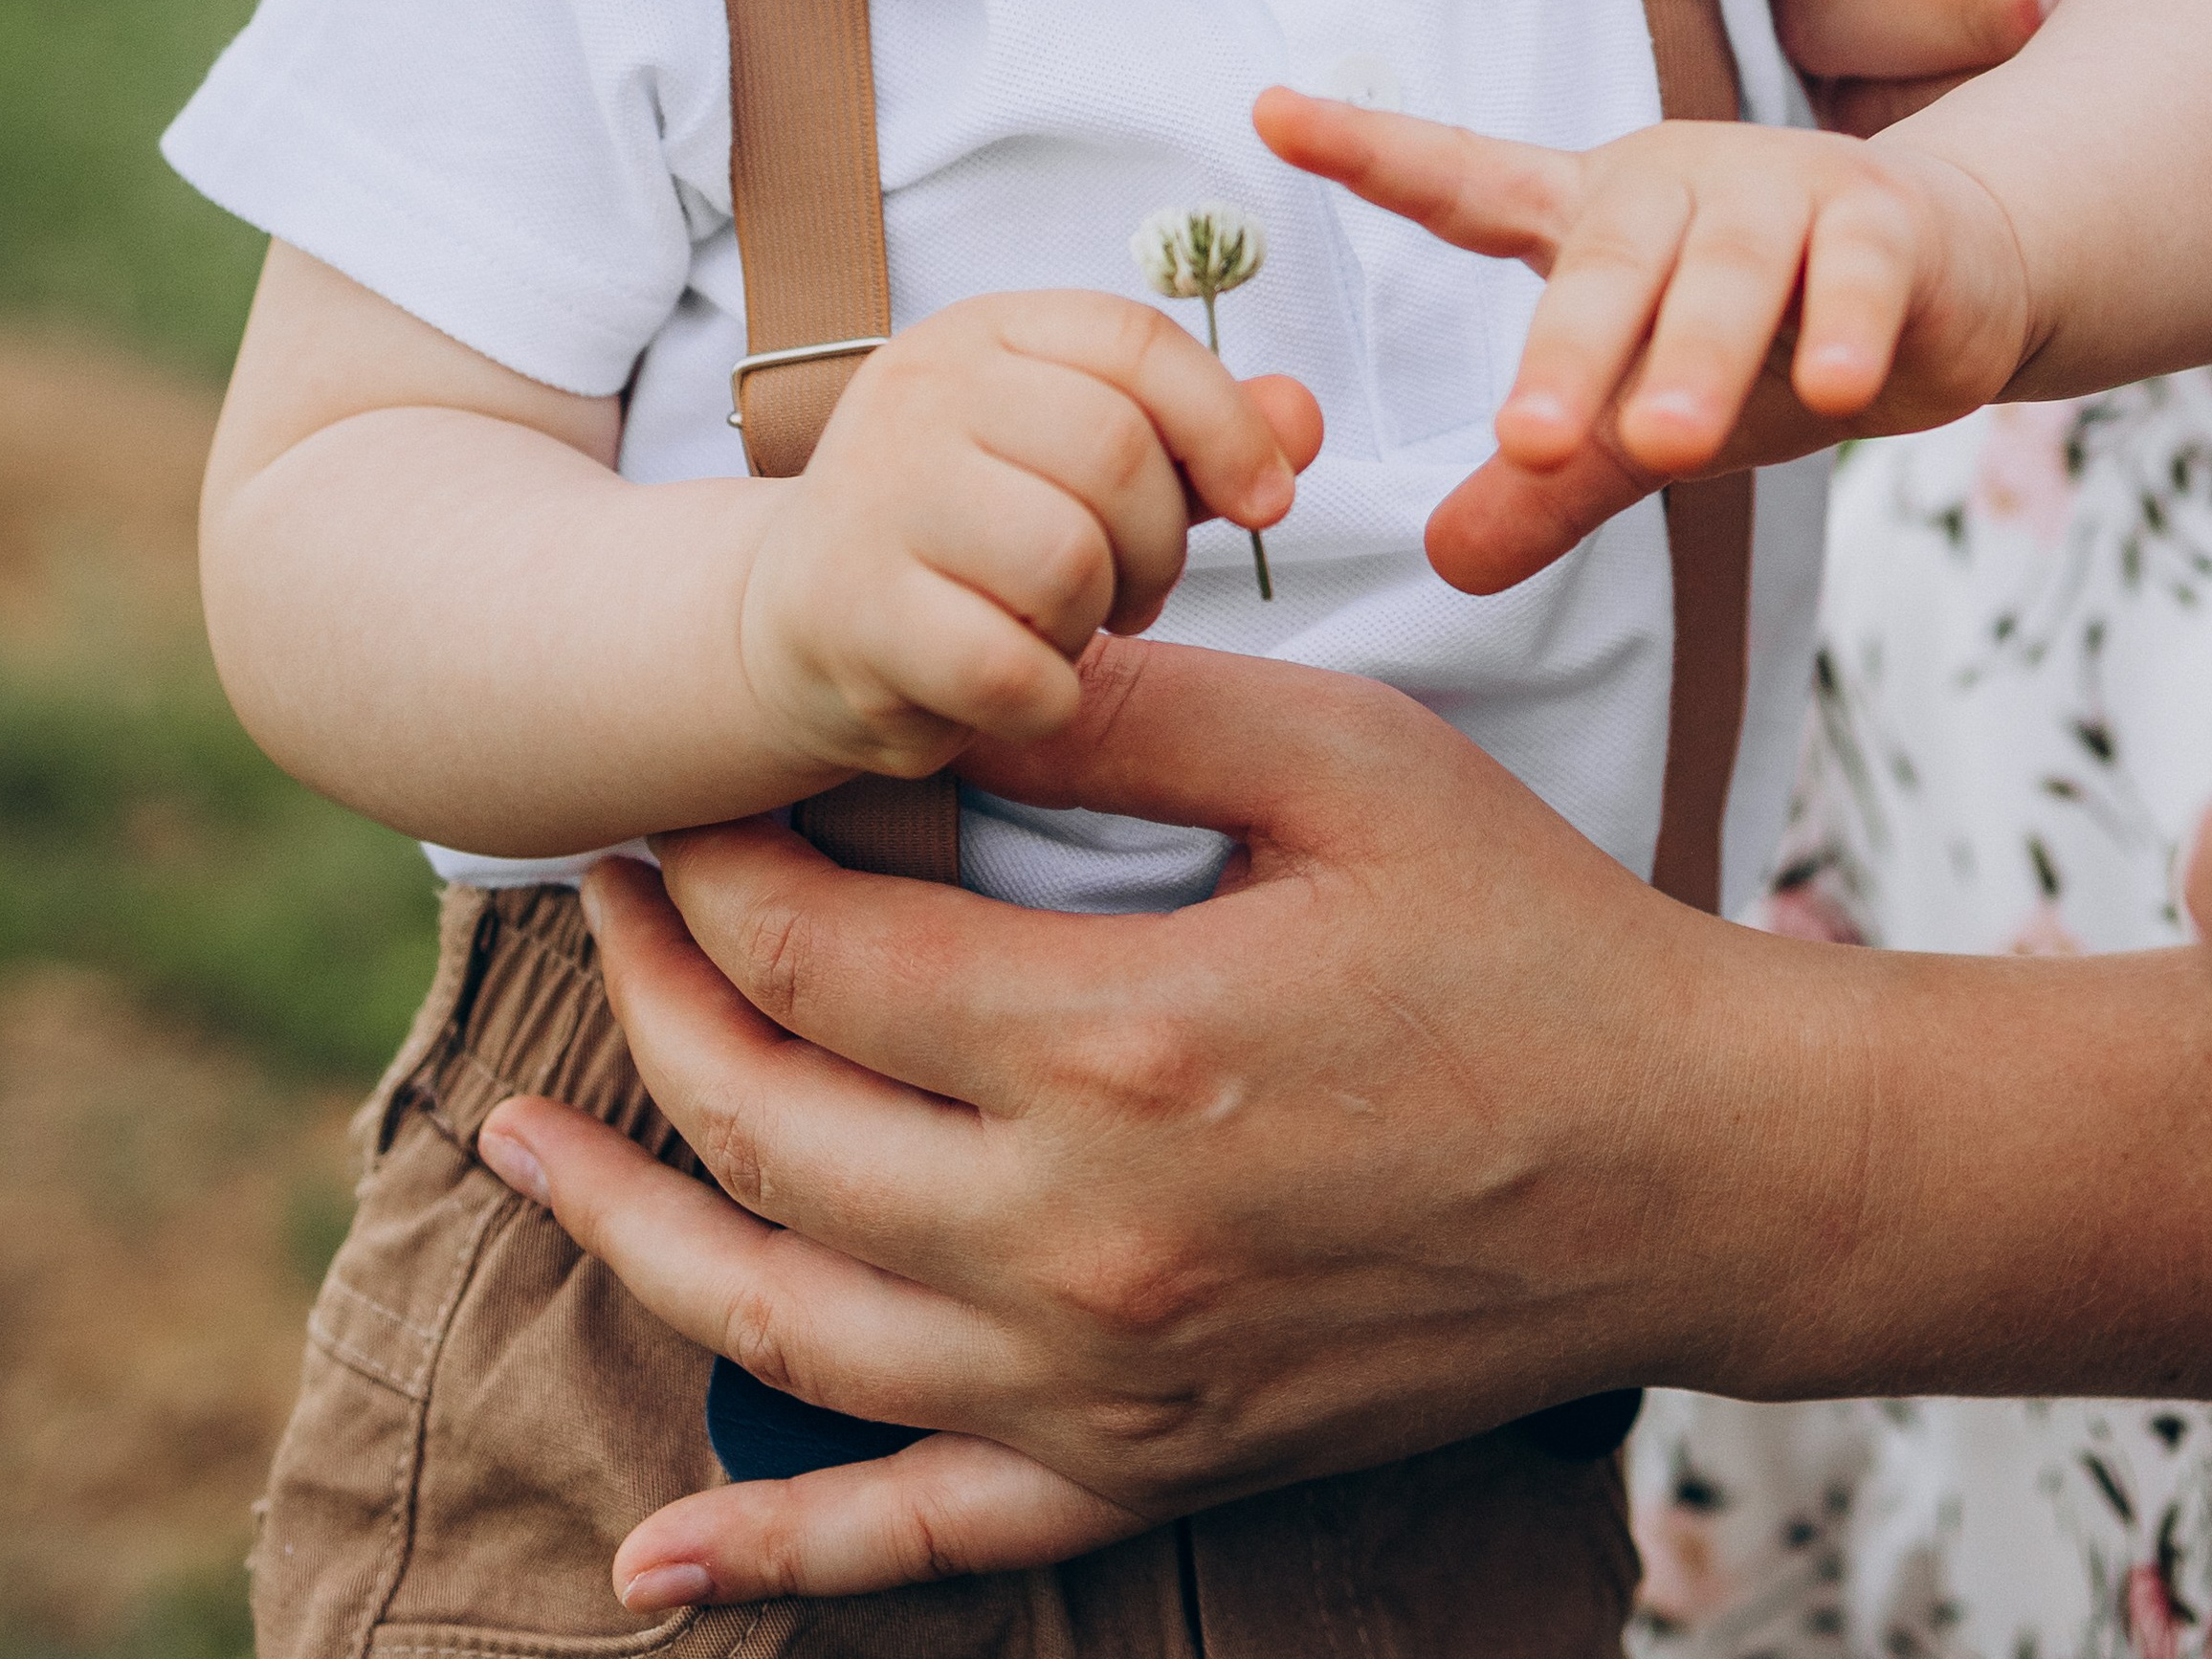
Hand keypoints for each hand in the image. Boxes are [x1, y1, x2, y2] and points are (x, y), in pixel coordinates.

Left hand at [476, 638, 2211, 1605]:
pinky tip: (655, 1557)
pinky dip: (778, 1553)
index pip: (821, 956)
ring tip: (517, 1149)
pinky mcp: (1159, 1464)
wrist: (1694, 1166)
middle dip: (655, 1002)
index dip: (719, 870)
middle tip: (608, 902)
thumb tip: (950, 654)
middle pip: (769, 1129)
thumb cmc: (1526, 931)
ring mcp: (1113, 1383)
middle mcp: (1085, 1242)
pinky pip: (932, 1538)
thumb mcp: (1340, 760)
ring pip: (791, 1329)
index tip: (685, 800)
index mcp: (1121, 1043)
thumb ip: (1125, 709)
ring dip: (630, 1236)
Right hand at [739, 293, 1318, 779]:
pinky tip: (1016, 688)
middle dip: (1158, 548)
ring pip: (1067, 560)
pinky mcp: (850, 610)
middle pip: (1116, 454)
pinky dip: (1044, 698)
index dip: (1227, 425)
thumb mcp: (1084, 460)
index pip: (1137, 342)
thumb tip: (1304, 418)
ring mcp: (872, 494)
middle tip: (1126, 592)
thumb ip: (1198, 436)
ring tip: (1057, 629)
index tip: (1268, 501)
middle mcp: (918, 390)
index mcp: (984, 332)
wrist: (796, 618)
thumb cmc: (972, 533)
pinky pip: (1010, 668)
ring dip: (1092, 622)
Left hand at [1253, 87, 2026, 591]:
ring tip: (1664, 445)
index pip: (1464, 182)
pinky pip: (1861, 272)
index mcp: (1587, 213)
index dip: (1371, 150)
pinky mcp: (1889, 218)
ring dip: (1697, 358)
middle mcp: (1673, 183)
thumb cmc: (1767, 340)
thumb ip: (1553, 486)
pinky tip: (1838, 392)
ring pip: (1728, 271)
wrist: (1948, 275)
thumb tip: (1443, 565)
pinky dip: (1847, 330)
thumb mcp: (1646, 415)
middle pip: (1604, 262)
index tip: (1269, 111)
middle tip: (1530, 442)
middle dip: (1567, 355)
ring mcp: (1782, 189)